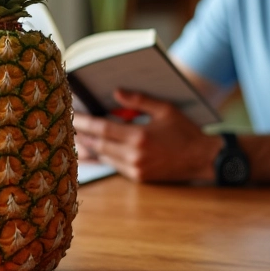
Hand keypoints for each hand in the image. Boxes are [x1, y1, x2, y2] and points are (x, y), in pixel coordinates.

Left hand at [74, 89, 221, 182]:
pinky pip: (115, 165)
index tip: (71, 115)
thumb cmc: (185, 131)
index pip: (102, 128)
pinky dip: (104, 156)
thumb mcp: (165, 109)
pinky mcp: (139, 178)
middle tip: (67, 125)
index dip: (83, 122)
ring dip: (91, 146)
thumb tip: (116, 92)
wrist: (203, 159)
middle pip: (98, 144)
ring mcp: (136, 169)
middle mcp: (134, 155)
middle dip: (82, 134)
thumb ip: (139, 100)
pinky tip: (97, 148)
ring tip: (77, 135)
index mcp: (139, 137)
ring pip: (104, 157)